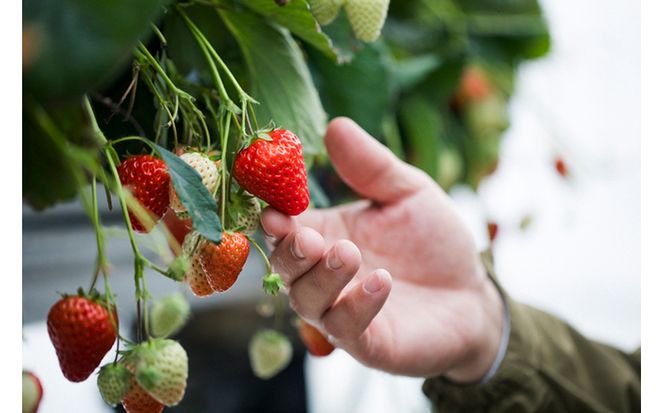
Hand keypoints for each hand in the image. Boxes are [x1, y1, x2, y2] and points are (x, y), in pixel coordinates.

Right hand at [261, 118, 503, 381]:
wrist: (473, 294)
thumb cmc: (433, 242)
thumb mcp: (408, 193)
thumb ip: (371, 166)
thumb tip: (335, 124)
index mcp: (326, 235)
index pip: (285, 225)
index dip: (273, 215)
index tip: (271, 204)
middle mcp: (324, 276)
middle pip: (285, 266)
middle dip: (288, 251)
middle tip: (307, 237)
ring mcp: (342, 311)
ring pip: (308, 301)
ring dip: (322, 278)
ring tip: (347, 253)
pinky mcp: (368, 342)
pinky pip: (347, 328)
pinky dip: (357, 305)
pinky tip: (382, 281)